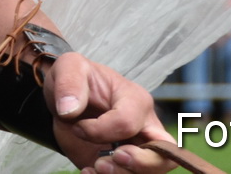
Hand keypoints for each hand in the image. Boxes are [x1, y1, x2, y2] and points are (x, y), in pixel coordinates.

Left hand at [44, 52, 175, 171]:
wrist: (65, 99)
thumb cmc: (74, 79)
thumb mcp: (68, 67)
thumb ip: (69, 83)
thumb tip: (69, 109)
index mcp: (135, 99)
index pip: (128, 123)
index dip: (100, 130)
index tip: (77, 125)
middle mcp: (144, 126)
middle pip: (164, 153)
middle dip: (140, 164)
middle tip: (104, 162)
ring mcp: (135, 148)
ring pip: (150, 173)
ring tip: (95, 167)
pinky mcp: (122, 165)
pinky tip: (88, 171)